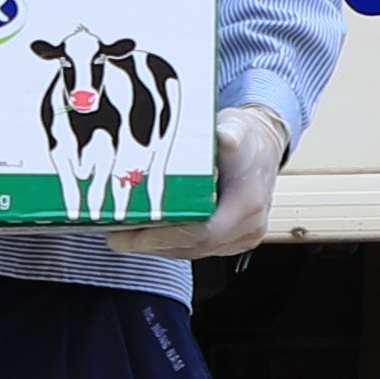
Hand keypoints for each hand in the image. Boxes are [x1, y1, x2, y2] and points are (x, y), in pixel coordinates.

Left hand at [106, 102, 291, 260]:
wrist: (264, 147)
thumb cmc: (247, 139)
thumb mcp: (237, 127)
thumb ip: (230, 133)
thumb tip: (225, 137)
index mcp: (248, 202)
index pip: (203, 232)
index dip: (165, 237)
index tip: (132, 232)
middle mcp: (248, 225)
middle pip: (193, 247)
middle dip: (151, 244)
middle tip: (116, 236)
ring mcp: (242, 236)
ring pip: (193, 251)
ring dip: (157, 246)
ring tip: (123, 236)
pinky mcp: (232, 239)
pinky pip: (197, 248)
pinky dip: (170, 243)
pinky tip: (146, 234)